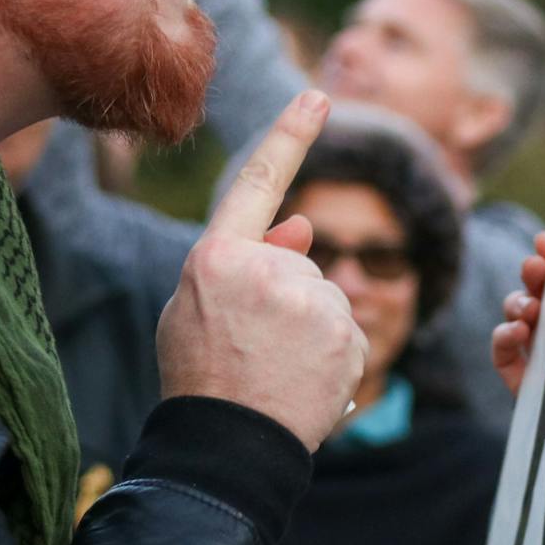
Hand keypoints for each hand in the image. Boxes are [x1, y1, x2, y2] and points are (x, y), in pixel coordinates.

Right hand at [157, 91, 367, 450]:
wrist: (226, 447)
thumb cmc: (201, 374)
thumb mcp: (196, 307)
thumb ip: (245, 260)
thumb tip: (303, 226)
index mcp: (218, 256)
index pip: (260, 182)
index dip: (290, 135)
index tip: (319, 97)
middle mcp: (267, 268)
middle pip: (298, 264)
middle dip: (286, 296)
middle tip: (251, 345)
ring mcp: (309, 300)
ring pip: (324, 298)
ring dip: (310, 328)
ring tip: (274, 367)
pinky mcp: (343, 333)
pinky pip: (347, 330)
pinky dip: (333, 355)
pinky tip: (302, 380)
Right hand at [491, 231, 544, 394]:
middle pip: (537, 287)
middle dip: (533, 271)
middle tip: (536, 267)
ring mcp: (536, 349)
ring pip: (516, 311)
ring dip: (519, 302)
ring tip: (533, 308)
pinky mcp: (519, 376)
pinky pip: (501, 349)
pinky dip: (504, 335)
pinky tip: (519, 332)